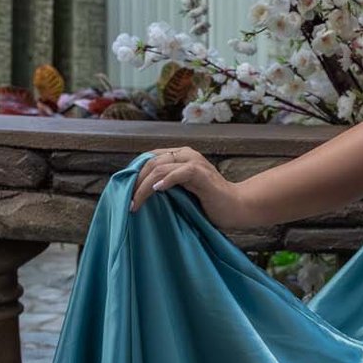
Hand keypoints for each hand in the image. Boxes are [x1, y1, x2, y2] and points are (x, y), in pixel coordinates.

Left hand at [128, 144, 258, 233]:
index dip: (135, 173)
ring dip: (144, 186)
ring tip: (136, 202)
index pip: (149, 158)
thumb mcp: (182, 192)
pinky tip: (156, 191)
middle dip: (135, 182)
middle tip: (127, 201)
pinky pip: (179, 173)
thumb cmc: (209, 203)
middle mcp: (187, 154)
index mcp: (181, 156)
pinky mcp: (202, 174)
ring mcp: (194, 162)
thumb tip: (138, 193)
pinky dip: (165, 181)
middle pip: (151, 162)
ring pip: (160, 167)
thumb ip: (166, 186)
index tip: (125, 192)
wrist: (237, 207)